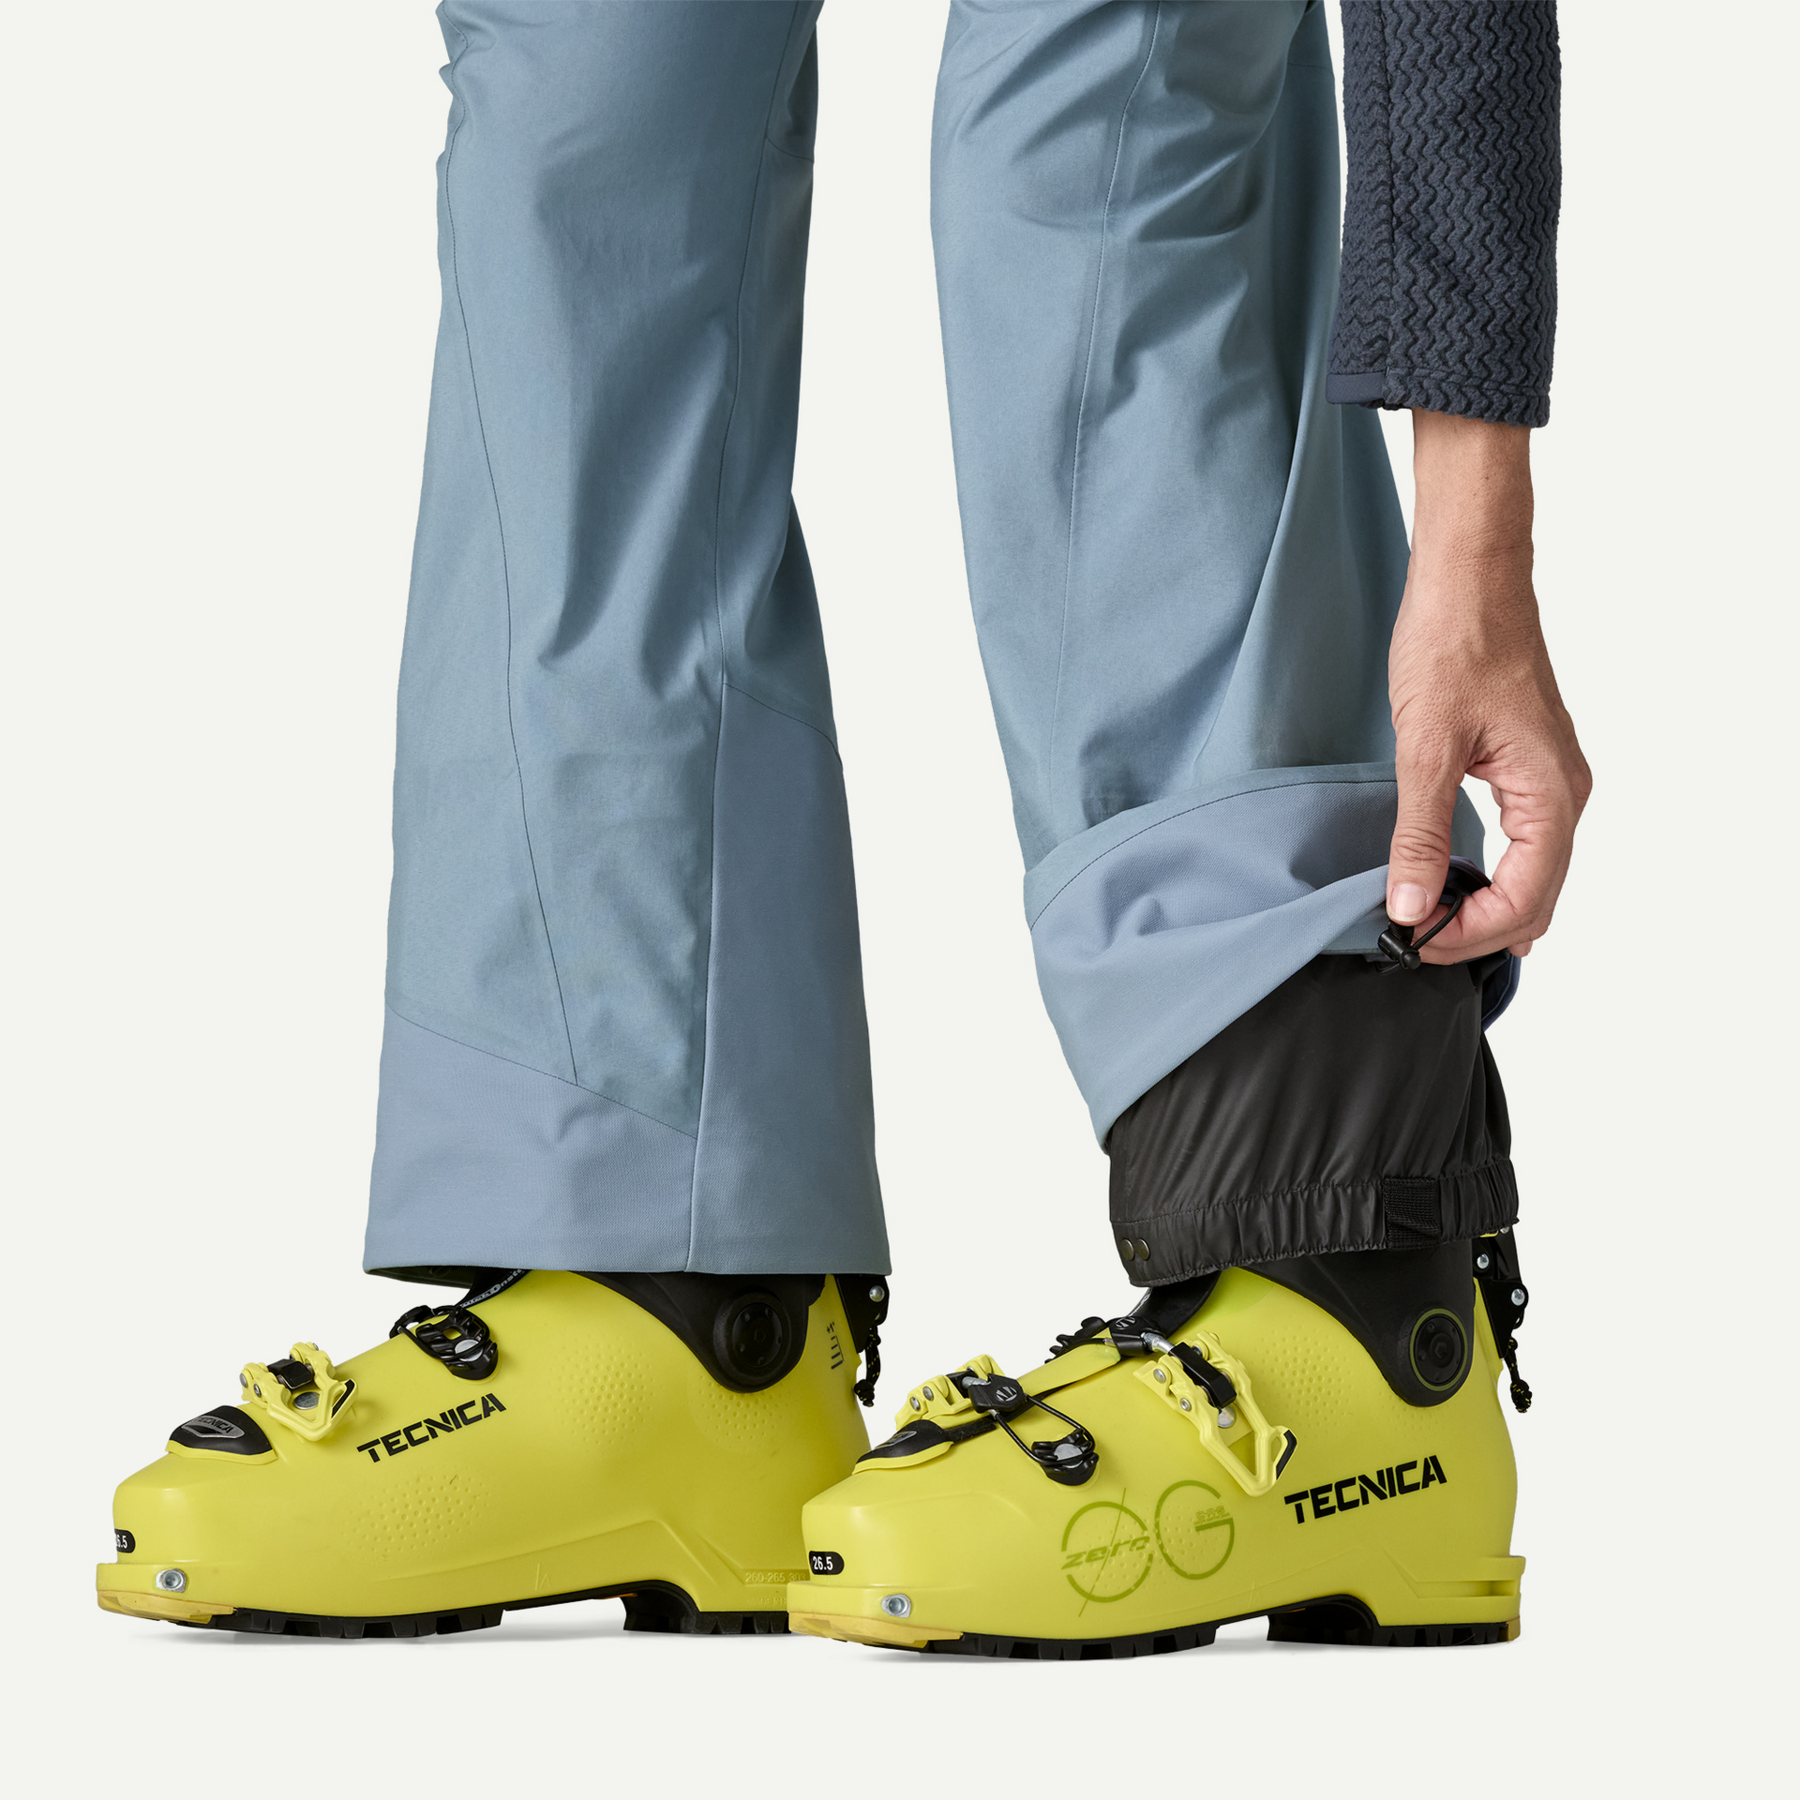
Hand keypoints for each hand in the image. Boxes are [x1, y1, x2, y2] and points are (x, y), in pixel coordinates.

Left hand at [1386, 411, 1590, 961]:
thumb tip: (1412, 906)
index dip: (1471, 933)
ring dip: (1483, 907)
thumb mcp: (1425, 748)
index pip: (1527, 899)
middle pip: (1537, 898)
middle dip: (1477, 931)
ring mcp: (1550, 782)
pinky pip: (1522, 846)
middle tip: (1410, 940)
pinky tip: (1449, 883)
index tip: (1412, 940)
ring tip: (1423, 919)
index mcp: (1552, 793)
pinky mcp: (1527, 769)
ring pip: (1532, 875)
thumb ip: (1421, 834)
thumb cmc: (1453, 644)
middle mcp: (1564, 794)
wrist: (1468, 577)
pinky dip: (1489, 876)